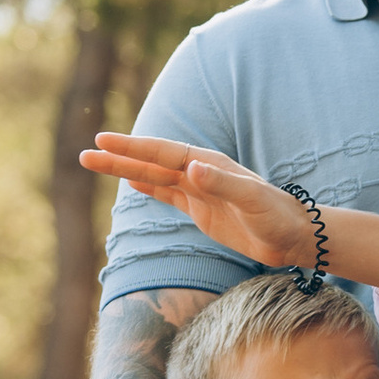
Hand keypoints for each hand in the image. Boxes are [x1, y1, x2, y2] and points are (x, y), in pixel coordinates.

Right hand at [81, 136, 317, 269]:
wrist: (293, 237)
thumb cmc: (277, 216)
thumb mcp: (252, 200)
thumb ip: (222, 183)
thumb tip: (191, 168)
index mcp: (208, 164)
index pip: (161, 153)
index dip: (132, 148)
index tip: (103, 141)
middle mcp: (200, 172)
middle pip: (150, 163)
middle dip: (118, 158)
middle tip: (84, 154)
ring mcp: (199, 190)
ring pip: (153, 178)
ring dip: (125, 172)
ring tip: (94, 164)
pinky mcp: (201, 210)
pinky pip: (168, 195)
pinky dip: (148, 188)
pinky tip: (132, 183)